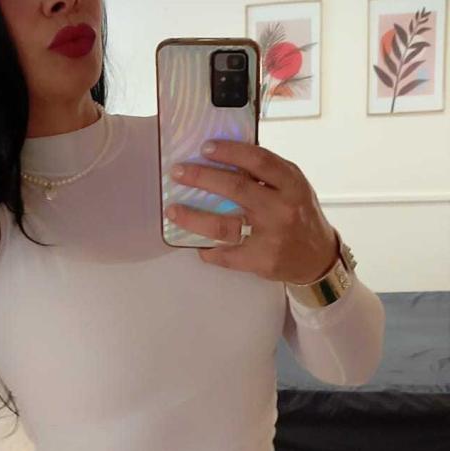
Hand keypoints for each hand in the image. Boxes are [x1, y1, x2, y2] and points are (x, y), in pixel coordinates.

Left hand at [165, 140, 338, 284]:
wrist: (318, 258)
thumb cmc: (299, 215)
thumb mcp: (293, 187)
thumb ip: (267, 174)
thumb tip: (223, 157)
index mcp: (291, 184)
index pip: (259, 161)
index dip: (230, 152)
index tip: (205, 148)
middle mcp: (282, 209)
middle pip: (236, 189)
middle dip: (201, 178)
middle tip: (178, 173)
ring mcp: (271, 237)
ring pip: (224, 226)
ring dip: (193, 218)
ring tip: (173, 210)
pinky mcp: (260, 261)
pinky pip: (225, 255)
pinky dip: (207, 250)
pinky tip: (195, 244)